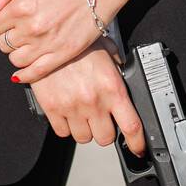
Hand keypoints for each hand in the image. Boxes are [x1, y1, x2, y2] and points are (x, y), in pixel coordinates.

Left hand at [0, 0, 125, 80]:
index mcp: (21, 7)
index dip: (0, 22)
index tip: (8, 20)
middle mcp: (31, 28)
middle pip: (3, 43)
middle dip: (8, 37)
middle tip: (19, 30)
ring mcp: (47, 43)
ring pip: (16, 59)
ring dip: (16, 53)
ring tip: (26, 44)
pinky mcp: (63, 54)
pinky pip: (35, 72)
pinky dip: (24, 75)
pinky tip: (21, 74)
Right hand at [27, 42, 145, 157]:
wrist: (47, 38)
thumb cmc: (78, 42)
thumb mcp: (106, 49)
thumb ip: (118, 66)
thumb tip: (124, 74)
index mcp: (112, 88)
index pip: (132, 126)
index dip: (137, 143)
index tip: (138, 148)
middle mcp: (94, 101)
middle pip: (106, 138)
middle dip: (106, 131)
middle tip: (102, 119)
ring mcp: (72, 107)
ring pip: (84, 138)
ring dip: (85, 129)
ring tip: (82, 112)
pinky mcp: (53, 109)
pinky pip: (63, 132)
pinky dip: (66, 126)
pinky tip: (67, 111)